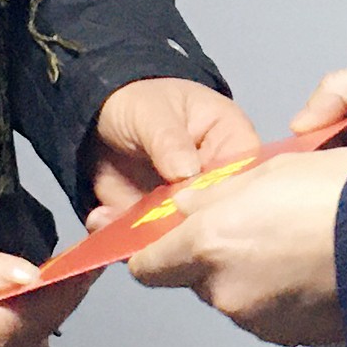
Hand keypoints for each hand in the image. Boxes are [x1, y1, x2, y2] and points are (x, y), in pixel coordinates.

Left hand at [87, 77, 262, 228]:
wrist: (101, 117)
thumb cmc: (141, 102)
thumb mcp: (154, 112)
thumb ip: (169, 140)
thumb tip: (185, 172)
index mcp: (234, 144)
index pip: (245, 178)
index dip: (227, 197)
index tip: (193, 202)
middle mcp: (218, 184)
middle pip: (219, 218)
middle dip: (186, 227)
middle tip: (149, 216)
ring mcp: (188, 209)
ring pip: (185, 240)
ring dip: (151, 239)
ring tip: (115, 217)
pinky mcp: (159, 226)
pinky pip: (149, 244)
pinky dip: (123, 240)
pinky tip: (101, 219)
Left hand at [126, 144, 346, 345]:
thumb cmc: (340, 194)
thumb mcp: (270, 170)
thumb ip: (213, 195)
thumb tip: (182, 208)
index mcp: (209, 245)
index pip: (147, 267)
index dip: (153, 251)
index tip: (164, 240)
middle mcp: (226, 292)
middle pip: (196, 280)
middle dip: (215, 256)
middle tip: (257, 224)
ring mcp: (261, 321)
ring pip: (237, 296)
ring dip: (254, 274)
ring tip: (299, 241)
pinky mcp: (295, 338)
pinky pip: (273, 313)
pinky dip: (285, 294)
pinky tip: (318, 266)